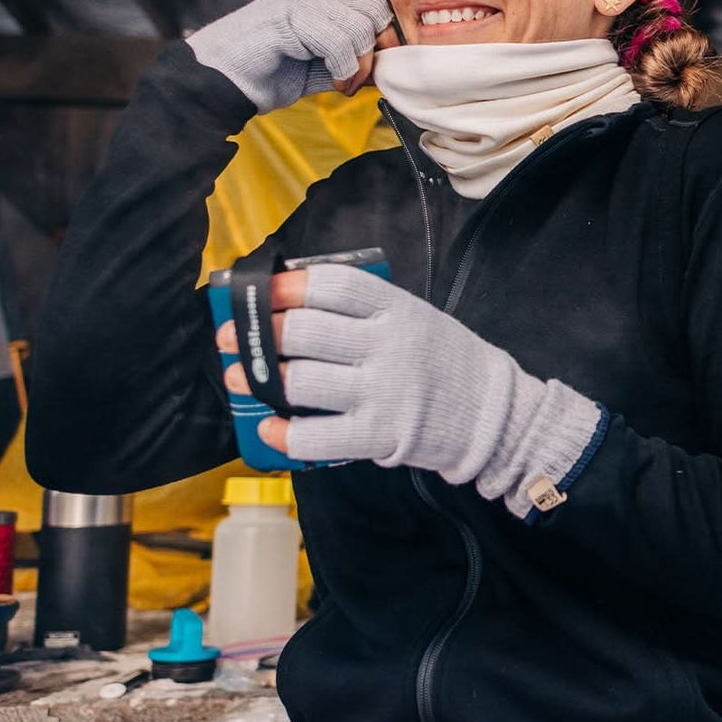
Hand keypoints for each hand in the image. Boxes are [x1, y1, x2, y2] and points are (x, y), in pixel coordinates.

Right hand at [186, 0, 397, 111]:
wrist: (215, 83)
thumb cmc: (262, 79)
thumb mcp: (316, 73)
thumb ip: (347, 66)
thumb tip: (384, 68)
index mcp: (316, 2)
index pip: (370, 5)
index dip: (383, 38)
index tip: (377, 71)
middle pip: (371, 7)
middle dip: (376, 48)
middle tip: (361, 80)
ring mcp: (296, 0)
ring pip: (358, 24)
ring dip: (359, 64)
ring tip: (343, 86)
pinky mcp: (287, 15)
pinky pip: (337, 39)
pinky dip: (345, 68)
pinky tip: (334, 83)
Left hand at [216, 266, 605, 517]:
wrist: (490, 414)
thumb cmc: (441, 361)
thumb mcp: (414, 316)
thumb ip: (364, 308)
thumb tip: (288, 303)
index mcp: (396, 308)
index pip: (332, 285)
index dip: (286, 286)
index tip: (258, 292)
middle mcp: (388, 346)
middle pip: (305, 331)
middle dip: (257, 333)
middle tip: (232, 337)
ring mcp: (384, 392)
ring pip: (301, 381)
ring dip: (257, 380)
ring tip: (236, 378)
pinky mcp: (380, 436)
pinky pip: (317, 437)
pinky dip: (283, 433)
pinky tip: (266, 426)